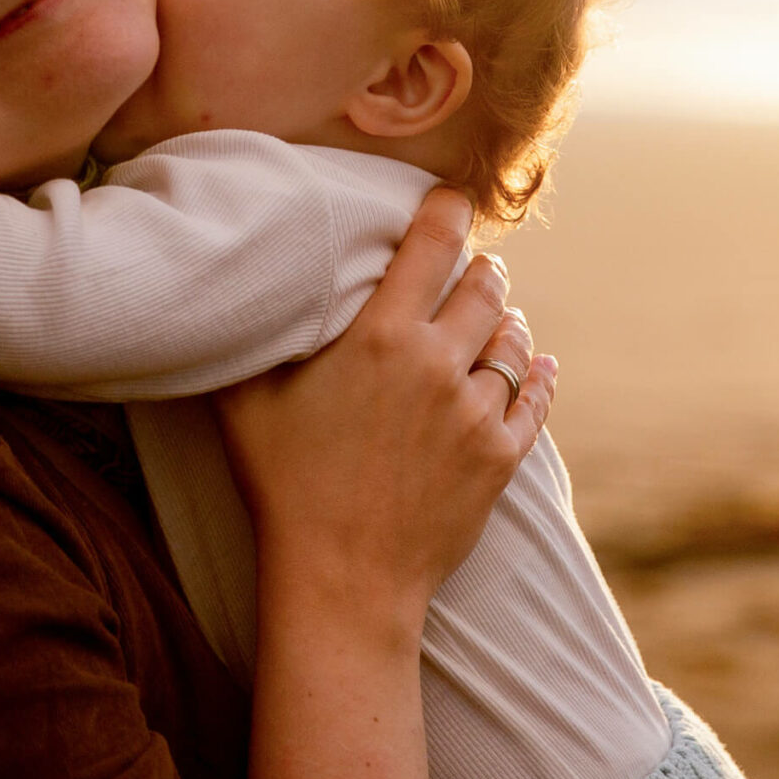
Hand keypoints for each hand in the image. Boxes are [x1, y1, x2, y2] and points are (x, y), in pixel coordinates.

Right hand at [218, 185, 556, 637]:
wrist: (343, 579)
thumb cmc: (285, 488)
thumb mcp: (246, 404)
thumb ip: (253, 341)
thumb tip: (239, 293)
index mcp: (380, 337)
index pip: (431, 244)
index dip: (445, 209)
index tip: (449, 199)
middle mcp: (438, 364)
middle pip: (485, 286)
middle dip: (479, 270)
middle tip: (469, 266)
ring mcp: (477, 412)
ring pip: (515, 341)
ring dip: (505, 322)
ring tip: (494, 319)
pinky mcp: (502, 457)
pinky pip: (537, 398)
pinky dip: (539, 375)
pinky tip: (539, 367)